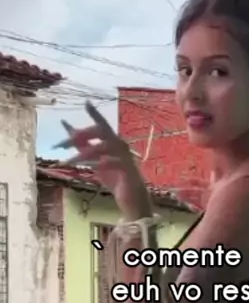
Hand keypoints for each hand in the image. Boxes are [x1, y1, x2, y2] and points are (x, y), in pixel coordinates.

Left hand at [55, 101, 151, 220]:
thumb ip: (82, 145)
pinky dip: (99, 162)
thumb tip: (67, 128)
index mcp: (113, 141)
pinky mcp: (127, 170)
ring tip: (68, 161)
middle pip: (102, 131)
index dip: (95, 113)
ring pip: (103, 147)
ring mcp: (125, 156)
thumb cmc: (114, 178)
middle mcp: (120, 145)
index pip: (103, 124)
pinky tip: (89, 166)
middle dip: (81, 135)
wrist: (132, 199)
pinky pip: (112, 162)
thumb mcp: (94, 160)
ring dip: (84, 153)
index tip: (87, 103)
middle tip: (62, 145)